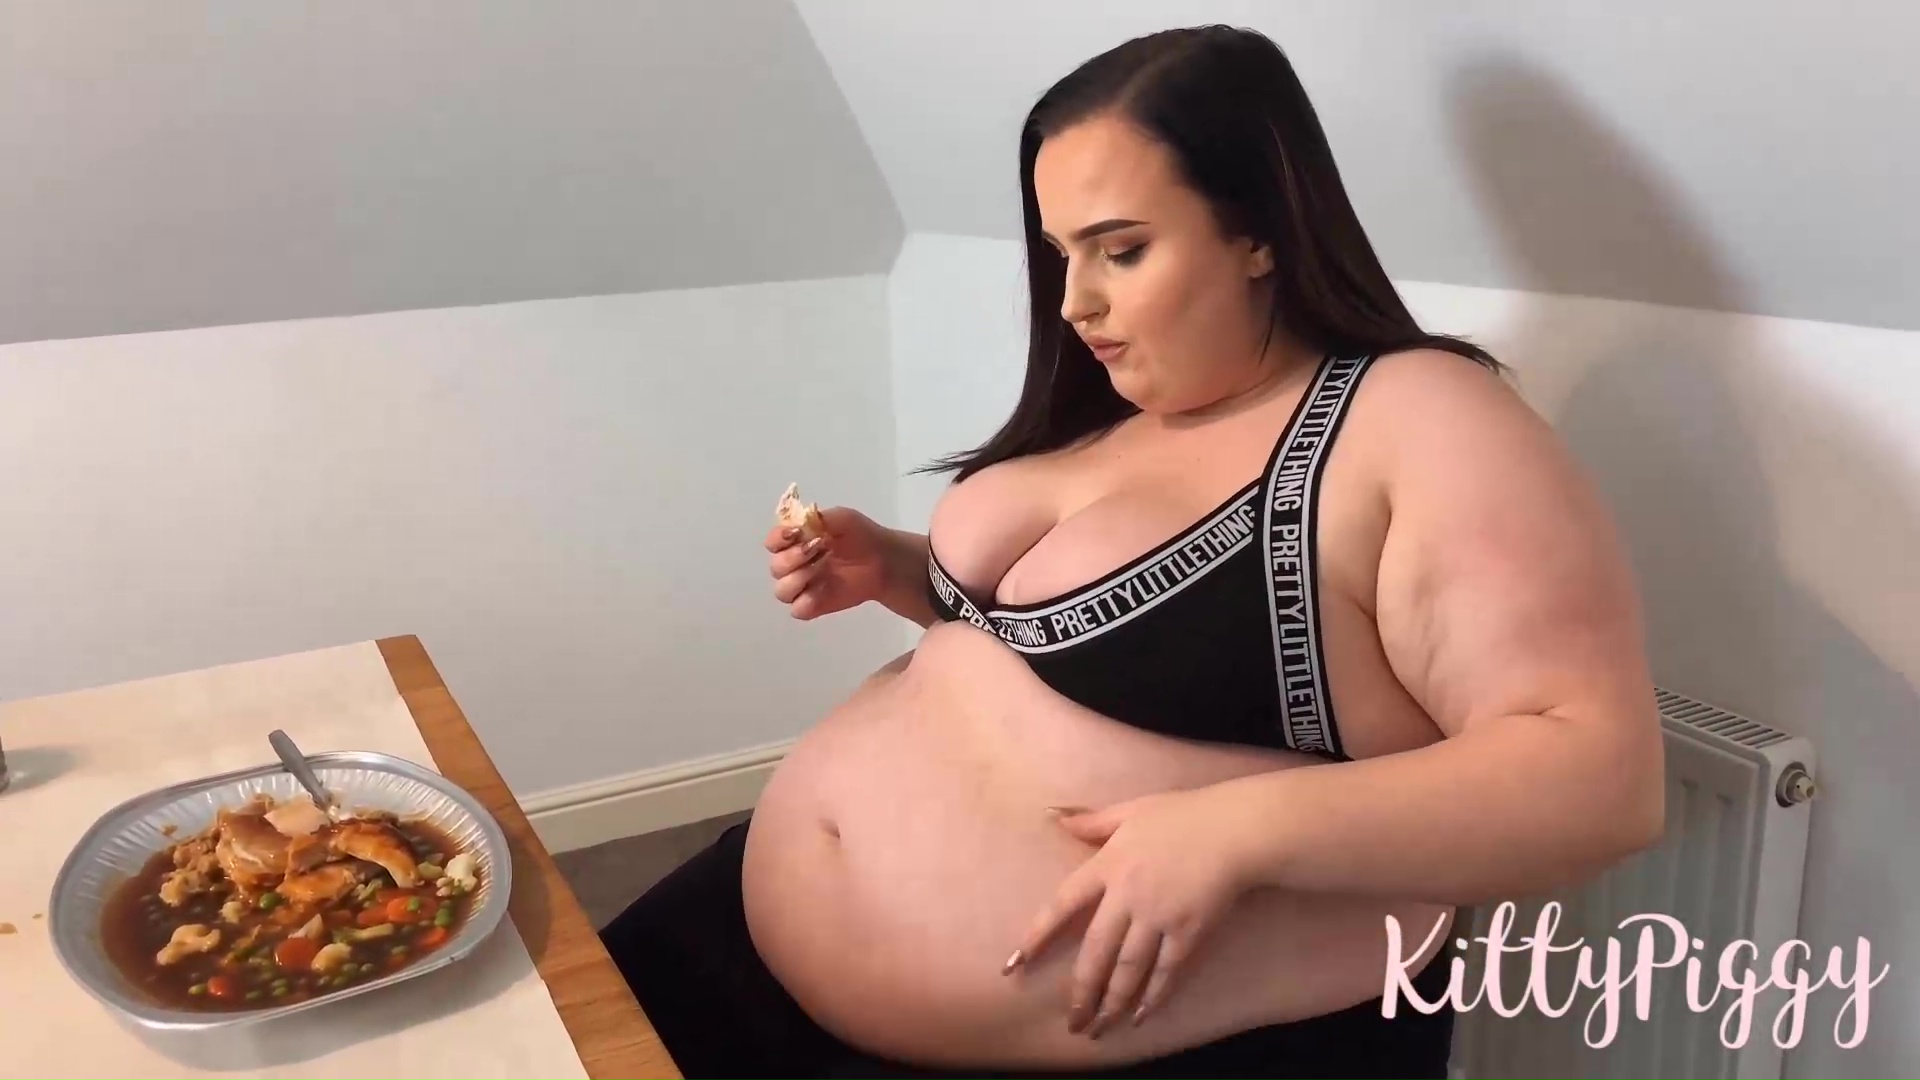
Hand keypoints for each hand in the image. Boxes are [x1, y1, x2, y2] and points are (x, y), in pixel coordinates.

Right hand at [765, 506, 895, 619]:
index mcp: (796, 541)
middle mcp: (794, 564)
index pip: (772, 542)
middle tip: (819, 549)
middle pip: (775, 567)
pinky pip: (797, 610)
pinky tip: (824, 589)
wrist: (884, 561)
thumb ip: (820, 518)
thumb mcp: (843, 519)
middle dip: (793, 558)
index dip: (778, 539)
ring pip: (781, 591)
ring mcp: (803, 587)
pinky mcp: (814, 605)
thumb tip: (799, 524)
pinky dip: (807, 600)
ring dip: (798, 580)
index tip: (795, 534)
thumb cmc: (860, 537)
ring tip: (821, 569)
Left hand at [1003, 786, 1258, 1037]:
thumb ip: (1091, 820)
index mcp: (1108, 865)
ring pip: (1127, 969)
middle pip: (1095, 951)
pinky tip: (1139, 1016)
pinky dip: (1152, 997)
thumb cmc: (1184, 815)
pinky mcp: (1188, 931)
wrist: (1236, 829)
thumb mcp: (1131, 809)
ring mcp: (1158, 916)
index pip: (1061, 905)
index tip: (1015, 964)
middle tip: (1071, 1022)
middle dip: (1081, 991)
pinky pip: (1165, 972)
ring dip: (1111, 1003)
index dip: (1037, 935)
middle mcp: (1127, 896)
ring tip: (1098, 1029)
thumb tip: (1053, 816)